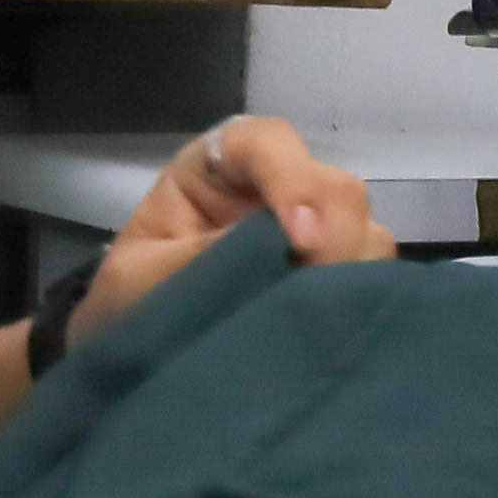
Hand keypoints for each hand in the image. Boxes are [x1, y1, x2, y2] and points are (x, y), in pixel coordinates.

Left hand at [74, 114, 382, 347]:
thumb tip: (276, 248)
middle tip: (316, 297)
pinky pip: (370, 280)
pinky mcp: (330, 280)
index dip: (291, 180)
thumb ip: (200, 258)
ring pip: (365, 234)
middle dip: (335, 236)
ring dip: (352, 275)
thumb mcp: (141, 279)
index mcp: (215, 168)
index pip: (264, 143)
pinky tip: (336, 331)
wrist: (131, 355)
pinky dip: (360, 302)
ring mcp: (310, 236)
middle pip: (333, 188)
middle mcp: (273, 192)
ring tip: (321, 323)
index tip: (298, 239)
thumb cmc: (126, 302)